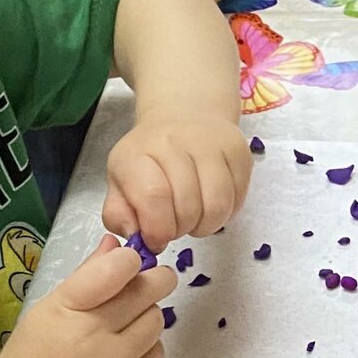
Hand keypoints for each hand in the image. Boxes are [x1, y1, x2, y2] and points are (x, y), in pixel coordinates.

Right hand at [0, 238, 175, 357]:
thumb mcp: (47, 310)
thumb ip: (87, 276)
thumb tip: (117, 244)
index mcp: (67, 311)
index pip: (116, 270)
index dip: (130, 259)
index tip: (129, 261)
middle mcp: (95, 337)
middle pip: (148, 291)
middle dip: (153, 280)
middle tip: (145, 282)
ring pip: (157, 319)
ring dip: (147, 314)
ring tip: (125, 322)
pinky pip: (157, 352)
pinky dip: (147, 346)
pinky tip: (124, 351)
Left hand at [105, 106, 252, 245]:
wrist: (184, 117)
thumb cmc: (150, 158)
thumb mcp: (121, 182)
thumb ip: (118, 213)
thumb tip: (134, 234)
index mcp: (139, 152)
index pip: (154, 196)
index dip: (157, 229)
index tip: (156, 240)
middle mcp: (176, 141)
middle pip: (188, 206)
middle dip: (181, 230)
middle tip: (176, 227)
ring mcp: (212, 143)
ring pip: (217, 206)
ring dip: (206, 226)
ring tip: (194, 220)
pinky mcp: (239, 151)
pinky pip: (238, 198)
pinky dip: (226, 213)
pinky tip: (210, 205)